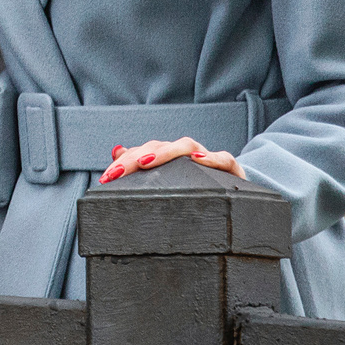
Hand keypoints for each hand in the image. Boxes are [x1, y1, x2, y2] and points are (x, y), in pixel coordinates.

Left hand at [96, 137, 245, 184]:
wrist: (239, 197)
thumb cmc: (198, 191)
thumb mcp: (170, 182)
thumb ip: (142, 166)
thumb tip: (116, 151)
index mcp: (170, 159)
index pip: (144, 153)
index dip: (124, 163)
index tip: (105, 178)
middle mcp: (187, 155)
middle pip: (160, 147)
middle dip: (135, 158)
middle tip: (116, 173)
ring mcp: (208, 159)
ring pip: (187, 147)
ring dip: (166, 152)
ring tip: (145, 163)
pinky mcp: (230, 169)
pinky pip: (224, 159)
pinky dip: (211, 158)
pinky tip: (198, 159)